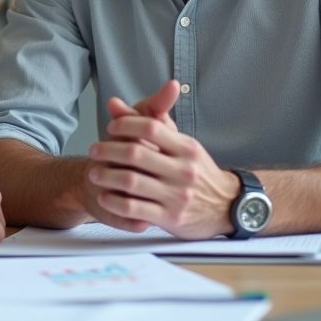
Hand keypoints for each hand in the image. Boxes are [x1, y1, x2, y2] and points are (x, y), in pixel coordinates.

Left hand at [87, 81, 239, 238]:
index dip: (126, 124)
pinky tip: (104, 197)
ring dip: (106, 176)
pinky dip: (115, 202)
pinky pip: (134, 209)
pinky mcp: (170, 218)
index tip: (111, 127)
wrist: (226, 207)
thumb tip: (114, 102)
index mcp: (186, 147)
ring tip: (94, 174)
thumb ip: (150, 122)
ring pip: (131, 181)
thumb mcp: (182, 145)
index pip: (150, 127)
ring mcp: (177, 195)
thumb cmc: (197, 172)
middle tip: (94, 151)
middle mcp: (183, 170)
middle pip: (136, 153)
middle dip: (108, 150)